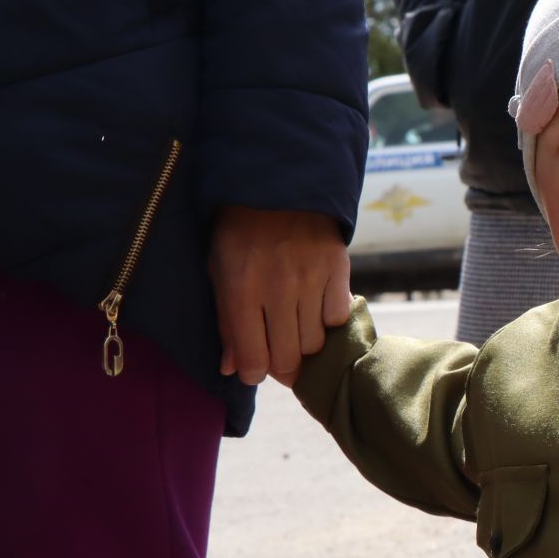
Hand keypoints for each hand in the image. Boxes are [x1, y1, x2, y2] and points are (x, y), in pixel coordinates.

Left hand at [209, 206, 353, 386]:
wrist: (278, 184)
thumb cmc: (239, 232)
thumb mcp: (220, 272)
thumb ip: (226, 322)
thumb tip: (231, 370)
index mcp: (241, 290)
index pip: (254, 360)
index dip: (254, 373)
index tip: (254, 368)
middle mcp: (278, 288)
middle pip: (289, 359)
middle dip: (281, 365)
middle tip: (276, 352)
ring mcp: (311, 278)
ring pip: (315, 343)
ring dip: (303, 342)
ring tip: (294, 326)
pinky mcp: (338, 268)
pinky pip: (338, 317)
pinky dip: (327, 319)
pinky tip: (314, 306)